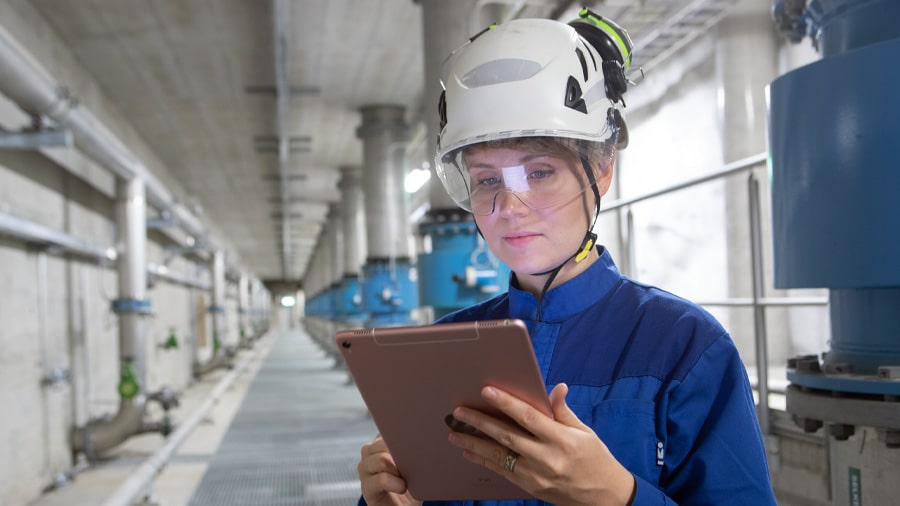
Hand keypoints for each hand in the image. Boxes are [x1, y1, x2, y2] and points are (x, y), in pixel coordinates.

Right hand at [358, 434, 421, 505]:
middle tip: (412, 465)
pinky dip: (395, 483)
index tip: (412, 436)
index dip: (400, 431)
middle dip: (401, 453)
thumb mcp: (414, 460)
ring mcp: (365, 468)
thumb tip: (422, 433)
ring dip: (398, 470)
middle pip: (384, 442)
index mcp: (380, 439)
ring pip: (381, 459)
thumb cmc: (413, 482)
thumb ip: (412, 447)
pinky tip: (402, 487)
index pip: (387, 426)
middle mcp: (369, 451)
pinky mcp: (366, 487)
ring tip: (406, 478)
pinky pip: (381, 479)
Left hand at [447, 383, 635, 505]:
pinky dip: (484, 461)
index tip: (487, 391)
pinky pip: (502, 472)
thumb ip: (563, 411)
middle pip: (507, 436)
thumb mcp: (585, 432)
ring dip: (474, 444)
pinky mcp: (530, 488)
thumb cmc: (596, 460)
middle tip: (458, 412)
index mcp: (562, 440)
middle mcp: (546, 458)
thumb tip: (555, 388)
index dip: (506, 403)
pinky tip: (469, 452)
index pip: (529, 417)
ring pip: (499, 456)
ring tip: (454, 434)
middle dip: (480, 423)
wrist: (605, 498)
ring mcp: (536, 476)